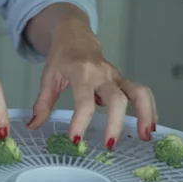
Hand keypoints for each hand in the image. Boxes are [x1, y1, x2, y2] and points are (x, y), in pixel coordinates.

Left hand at [26, 32, 157, 148]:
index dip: (80, 122)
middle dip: (115, 123)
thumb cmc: (62, 58)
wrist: (75, 36)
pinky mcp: (123, 80)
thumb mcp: (48, 77)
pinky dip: (149, 109)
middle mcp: (102, 74)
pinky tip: (149, 126)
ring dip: (144, 114)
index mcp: (81, 72)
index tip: (75, 140)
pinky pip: (141, 92)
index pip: (83, 101)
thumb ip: (42, 104)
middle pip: (116, 98)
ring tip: (144, 136)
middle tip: (109, 145)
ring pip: (138, 92)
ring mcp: (116, 76)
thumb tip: (33, 127)